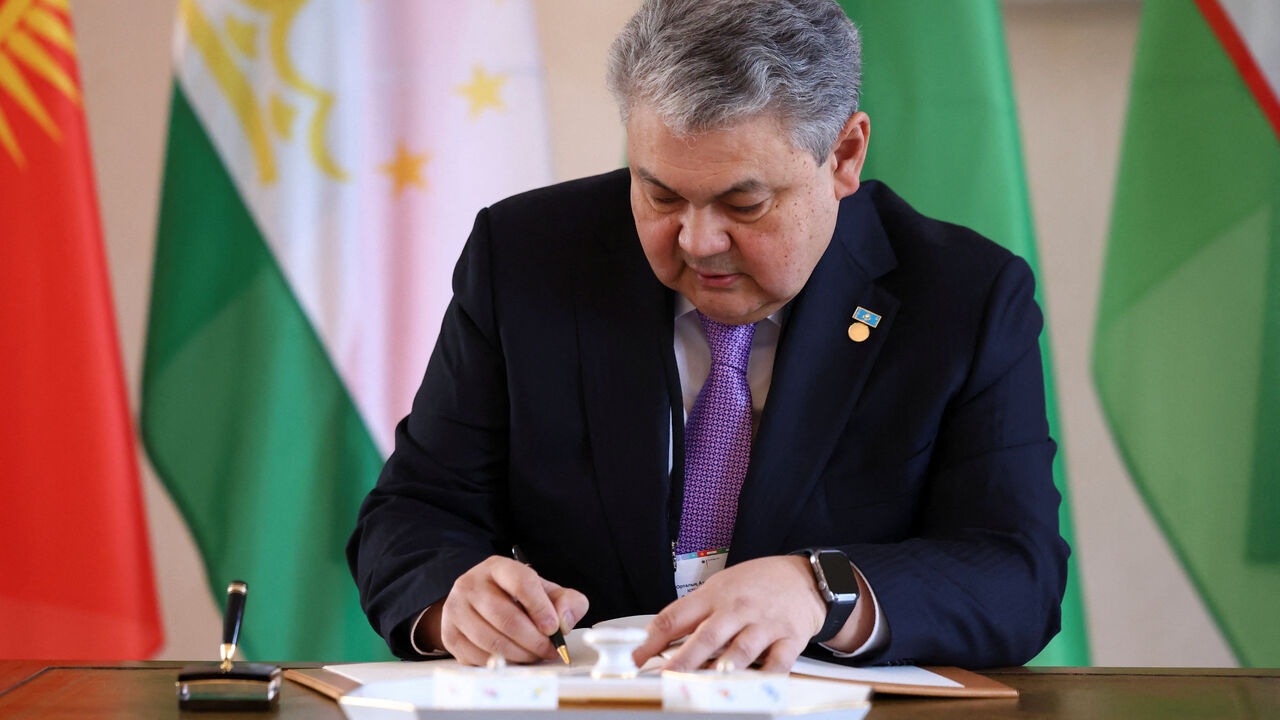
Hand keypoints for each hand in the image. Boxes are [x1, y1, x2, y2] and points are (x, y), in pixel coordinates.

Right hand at [431, 556, 587, 664]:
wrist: (480, 606)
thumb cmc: (518, 599)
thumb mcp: (546, 592)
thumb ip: (567, 602)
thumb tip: (563, 621)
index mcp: (498, 567)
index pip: (521, 582)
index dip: (540, 607)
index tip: (553, 628)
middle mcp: (471, 584)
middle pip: (505, 617)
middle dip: (533, 640)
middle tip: (549, 650)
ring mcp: (456, 609)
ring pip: (491, 640)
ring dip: (520, 654)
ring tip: (534, 655)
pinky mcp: (450, 635)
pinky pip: (478, 657)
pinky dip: (502, 663)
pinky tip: (514, 658)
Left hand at [633, 555, 825, 672]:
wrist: (804, 577)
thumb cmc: (757, 584)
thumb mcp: (720, 587)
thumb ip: (693, 613)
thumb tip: (657, 641)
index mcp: (713, 595)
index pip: (675, 617)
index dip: (652, 640)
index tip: (635, 660)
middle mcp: (737, 609)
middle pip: (706, 637)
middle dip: (684, 660)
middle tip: (666, 679)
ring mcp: (764, 624)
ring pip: (741, 650)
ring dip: (724, 667)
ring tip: (708, 683)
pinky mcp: (789, 638)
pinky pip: (778, 662)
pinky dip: (766, 678)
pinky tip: (754, 688)